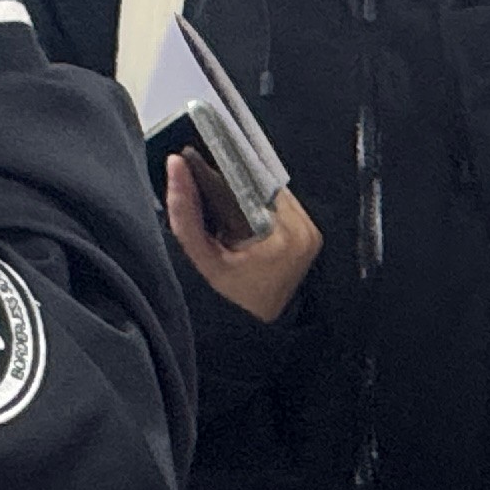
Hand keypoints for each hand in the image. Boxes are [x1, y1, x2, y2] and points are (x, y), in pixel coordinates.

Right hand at [168, 163, 320, 322]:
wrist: (259, 324)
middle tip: (218, 197)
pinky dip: (267, 209)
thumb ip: (185, 214)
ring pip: (277, 194)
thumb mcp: (203, 258)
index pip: (255, 184)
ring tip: (233, 210)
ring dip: (255, 196)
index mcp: (283, 235)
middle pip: (267, 187)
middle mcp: (305, 230)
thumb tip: (174, 166)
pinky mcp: (314, 235)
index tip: (210, 175)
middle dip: (242, 188)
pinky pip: (288, 208)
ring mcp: (313, 233)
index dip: (231, 176)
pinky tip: (249, 220)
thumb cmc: (231, 295)